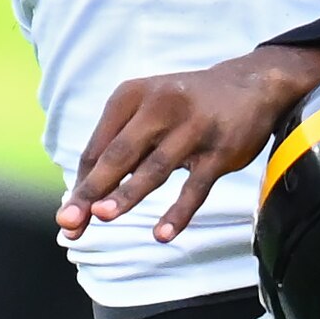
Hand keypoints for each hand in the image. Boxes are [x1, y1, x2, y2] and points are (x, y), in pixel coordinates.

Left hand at [64, 42, 319, 242]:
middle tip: (69, 221)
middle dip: (91, 190)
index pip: (98, 147)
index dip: (81, 185)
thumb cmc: (188, 105)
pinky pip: (195, 187)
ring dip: (127, 194)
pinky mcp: (220, 150)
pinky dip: (178, 212)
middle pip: (119, 155)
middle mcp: (159, 107)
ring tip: (103, 216)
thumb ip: (122, 147)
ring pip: (154, 168)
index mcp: (131, 96)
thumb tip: (87, 198)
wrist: (252, 84)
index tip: (67, 217)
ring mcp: (192, 129)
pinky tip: (162, 234)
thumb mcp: (149, 110)